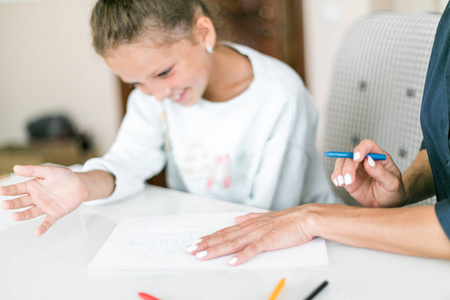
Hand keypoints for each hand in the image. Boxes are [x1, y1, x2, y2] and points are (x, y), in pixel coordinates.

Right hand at [0, 165, 88, 235]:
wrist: (81, 185)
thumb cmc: (65, 177)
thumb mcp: (49, 171)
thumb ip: (33, 170)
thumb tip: (16, 168)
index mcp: (33, 186)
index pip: (17, 189)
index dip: (8, 190)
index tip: (0, 191)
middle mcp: (36, 198)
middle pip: (21, 202)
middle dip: (13, 204)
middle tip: (5, 204)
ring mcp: (44, 207)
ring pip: (31, 213)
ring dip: (22, 216)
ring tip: (14, 217)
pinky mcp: (55, 214)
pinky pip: (47, 222)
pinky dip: (42, 227)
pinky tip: (37, 232)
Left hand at [186, 206, 314, 265]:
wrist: (305, 218)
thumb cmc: (288, 220)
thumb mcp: (265, 217)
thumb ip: (250, 218)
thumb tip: (238, 218)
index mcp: (249, 224)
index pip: (225, 232)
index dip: (209, 237)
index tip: (197, 242)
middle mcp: (250, 228)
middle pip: (224, 237)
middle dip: (206, 244)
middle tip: (191, 249)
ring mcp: (258, 235)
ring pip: (233, 243)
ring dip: (216, 250)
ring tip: (202, 255)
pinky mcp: (268, 242)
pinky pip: (252, 250)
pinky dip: (241, 257)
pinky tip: (231, 262)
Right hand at [331, 139, 405, 206]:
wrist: (387, 205)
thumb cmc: (393, 192)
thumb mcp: (392, 184)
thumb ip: (381, 173)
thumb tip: (369, 161)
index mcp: (378, 157)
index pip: (367, 145)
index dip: (361, 149)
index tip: (357, 158)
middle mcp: (365, 160)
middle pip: (351, 156)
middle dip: (348, 167)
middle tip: (349, 179)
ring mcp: (355, 169)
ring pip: (341, 162)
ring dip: (339, 172)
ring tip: (342, 183)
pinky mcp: (348, 178)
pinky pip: (337, 173)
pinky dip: (335, 177)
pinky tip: (339, 184)